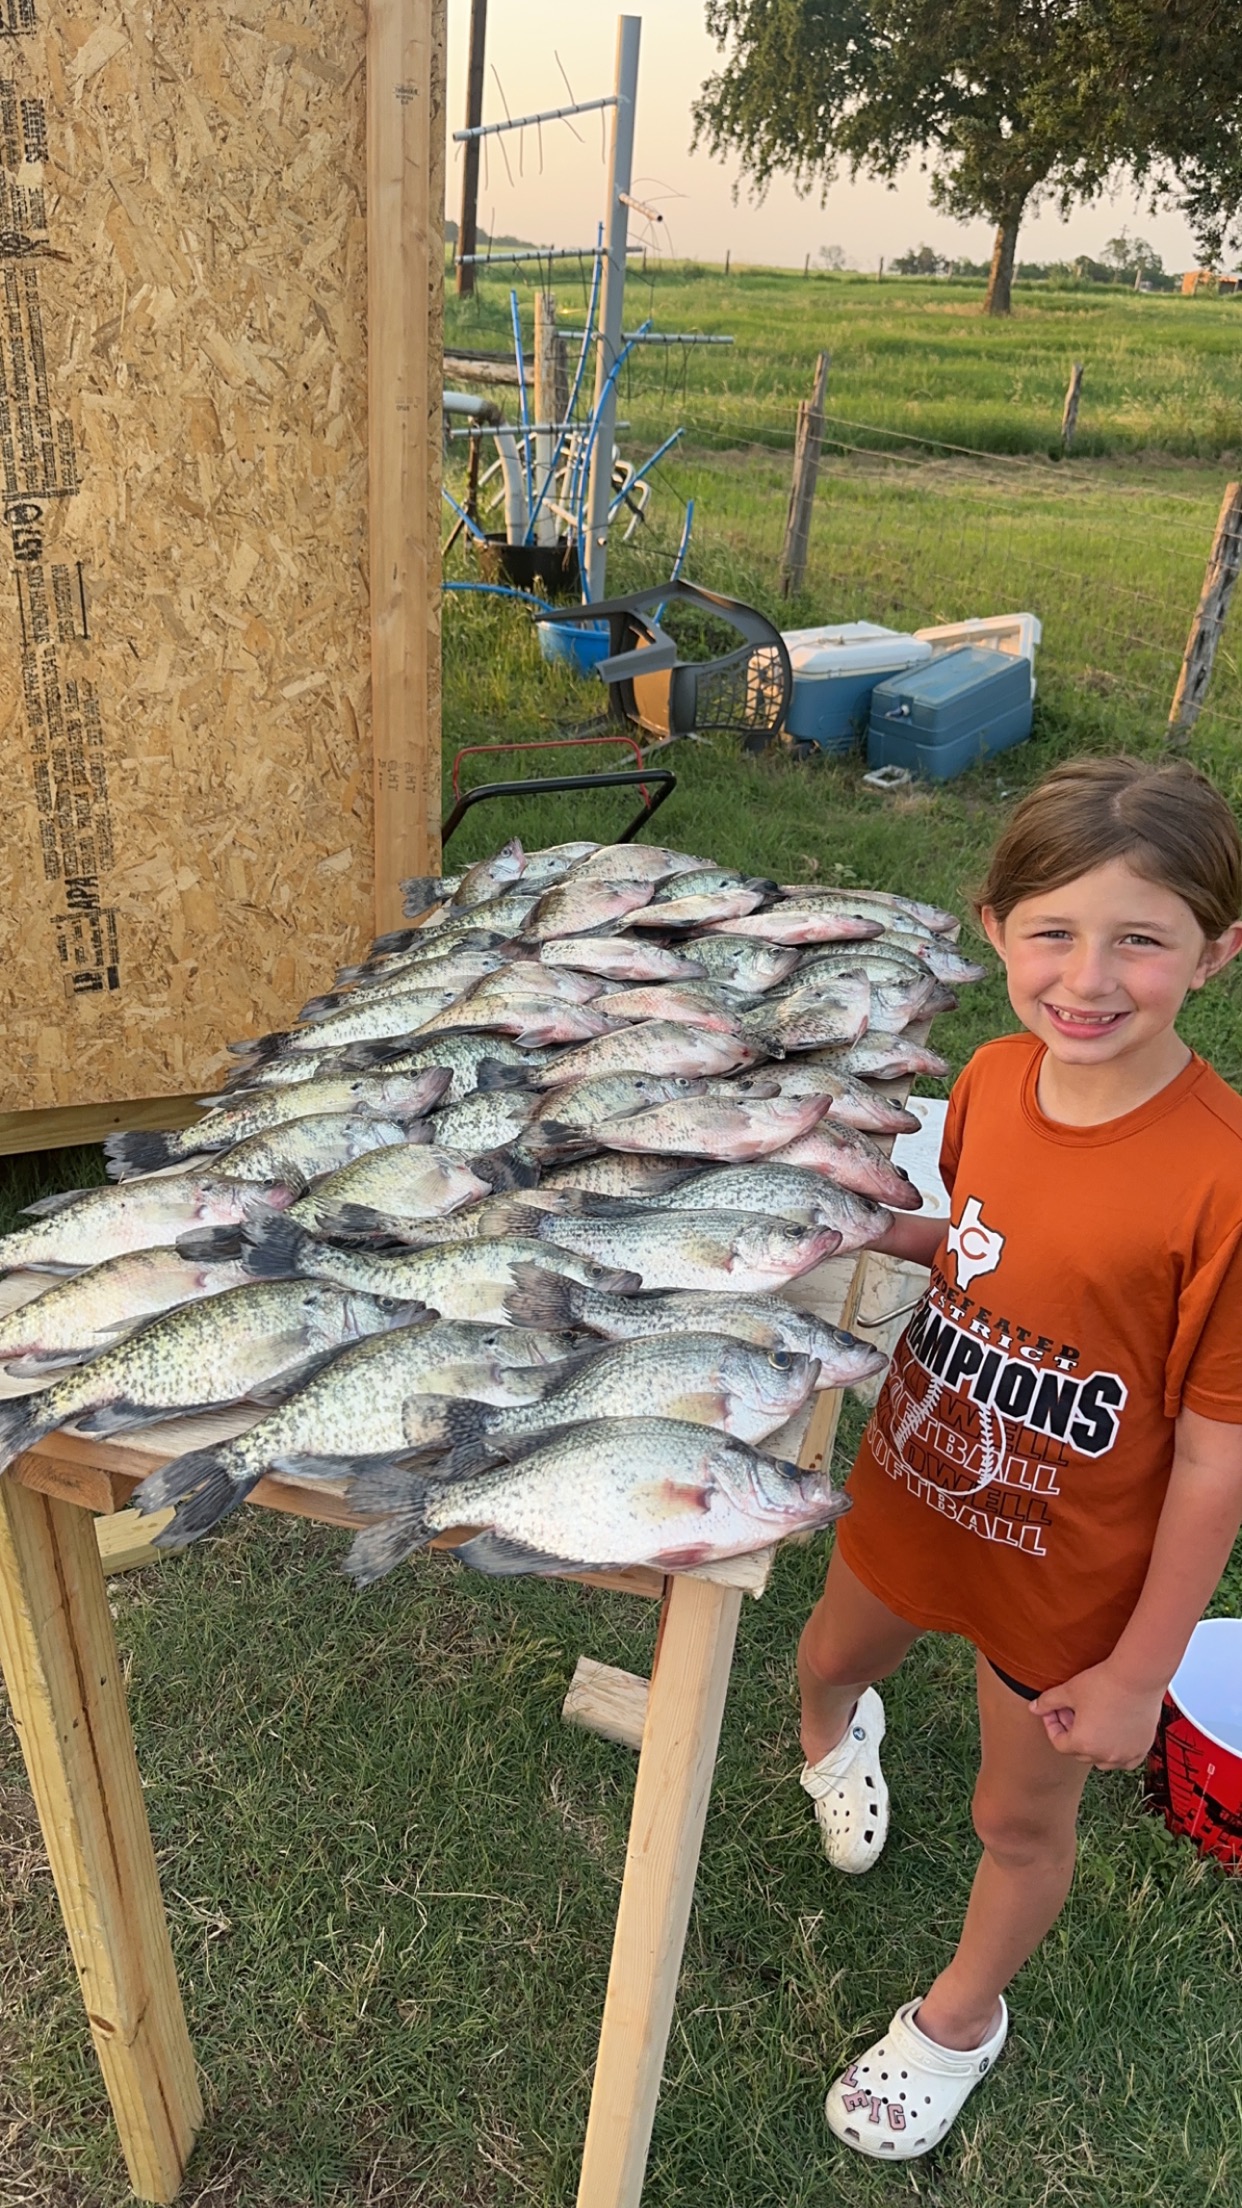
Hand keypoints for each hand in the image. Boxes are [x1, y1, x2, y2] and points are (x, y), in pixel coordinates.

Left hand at [1030, 1662, 1164, 1768]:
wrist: (1138, 1676)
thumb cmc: (1105, 1682)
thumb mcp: (1069, 1690)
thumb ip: (1048, 1702)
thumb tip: (1034, 1708)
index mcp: (1083, 1743)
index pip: (1059, 1744)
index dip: (1053, 1726)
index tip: (1055, 1710)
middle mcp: (1104, 1754)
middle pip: (1079, 1751)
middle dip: (1072, 1732)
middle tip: (1073, 1710)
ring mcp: (1125, 1754)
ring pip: (1102, 1759)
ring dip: (1094, 1745)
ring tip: (1094, 1720)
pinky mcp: (1142, 1749)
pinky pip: (1126, 1761)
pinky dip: (1118, 1752)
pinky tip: (1114, 1733)